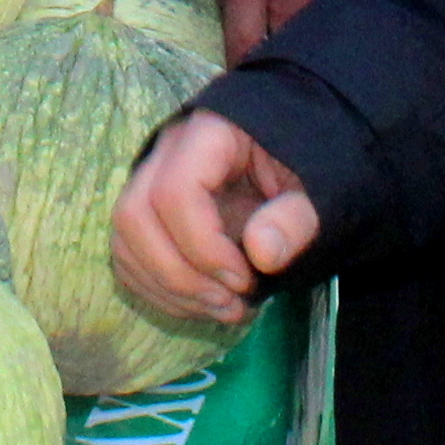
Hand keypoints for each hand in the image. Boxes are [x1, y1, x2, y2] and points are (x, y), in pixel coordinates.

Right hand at [109, 110, 315, 330]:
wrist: (302, 153)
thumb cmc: (310, 167)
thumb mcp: (319, 187)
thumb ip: (295, 218)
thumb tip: (262, 255)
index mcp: (209, 134)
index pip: (175, 191)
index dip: (203, 246)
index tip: (245, 280)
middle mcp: (167, 152)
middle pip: (134, 215)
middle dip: (177, 274)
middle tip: (229, 305)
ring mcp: (151, 180)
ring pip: (125, 239)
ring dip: (167, 288)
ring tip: (223, 310)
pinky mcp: (150, 211)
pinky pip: (129, 255)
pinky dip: (158, 290)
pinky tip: (202, 305)